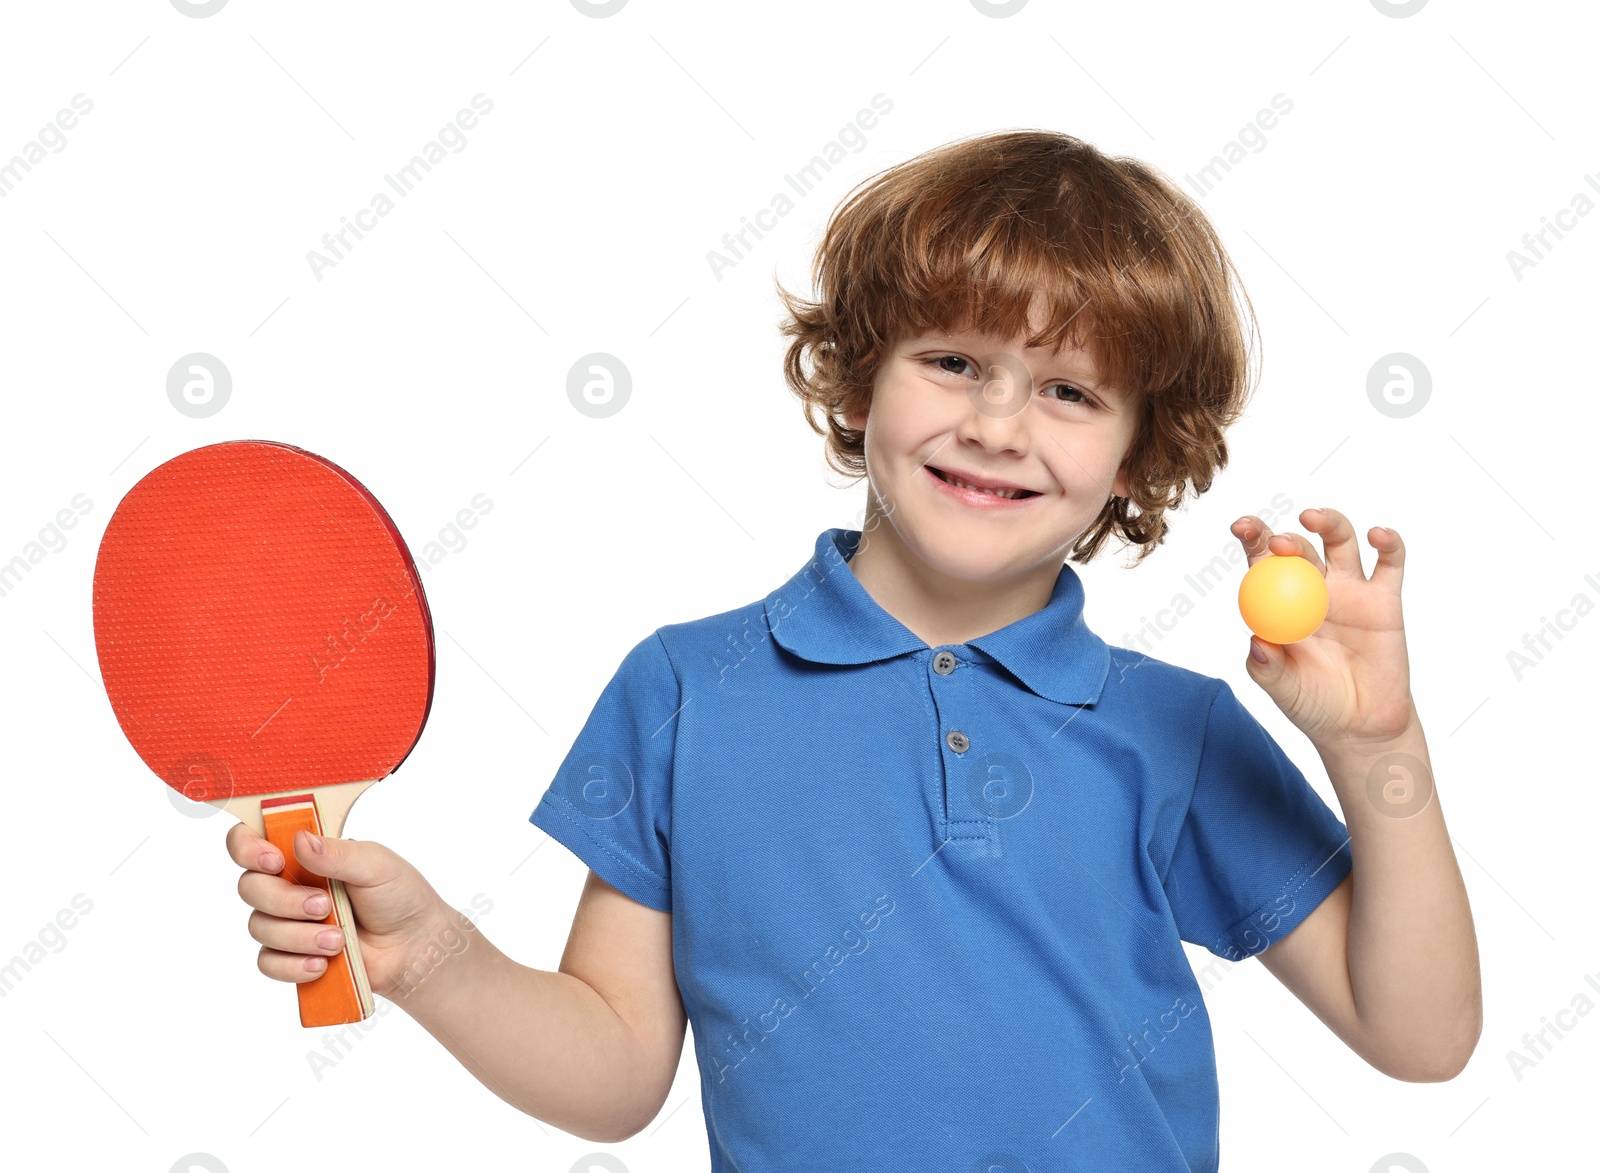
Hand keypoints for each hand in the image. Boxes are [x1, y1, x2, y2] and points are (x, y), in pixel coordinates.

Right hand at [228, 822, 450, 999]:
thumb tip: (300, 840)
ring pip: (259, 927)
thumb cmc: (399, 896)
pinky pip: (268, 962)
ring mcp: (288, 922)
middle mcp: (289, 885)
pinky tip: (323, 964)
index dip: (247, 848)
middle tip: (323, 906)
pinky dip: (293, 965)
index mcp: (305, 854)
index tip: (274, 862)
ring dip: (298, 936)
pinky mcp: (291, 956)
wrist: (414, 947)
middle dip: (284, 900)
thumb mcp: (376, 865)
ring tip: (338, 940)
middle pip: (250, 887)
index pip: (251, 841)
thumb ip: (337, 854)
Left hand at [1230, 508, 1418, 754]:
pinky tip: (1378, 536)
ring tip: (1314, 519)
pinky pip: (1390, 563)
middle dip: (1286, 537)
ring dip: (1329, 523)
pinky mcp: (1384, 599)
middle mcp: (1312, 588)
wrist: (1360, 726)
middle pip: (1299, 547)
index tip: (1242, 526)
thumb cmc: (1313, 704)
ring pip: (1341, 542)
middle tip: (1281, 543)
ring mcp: (1350, 590)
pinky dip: (1388, 543)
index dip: (1253, 539)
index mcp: (1279, 602)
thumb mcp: (1284, 690)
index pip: (1263, 562)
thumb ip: (1268, 668)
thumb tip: (1257, 642)